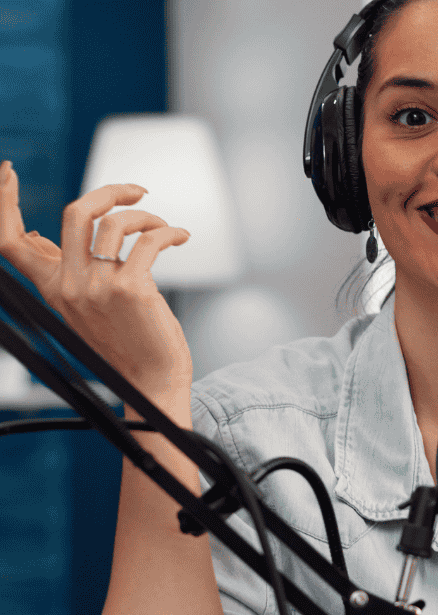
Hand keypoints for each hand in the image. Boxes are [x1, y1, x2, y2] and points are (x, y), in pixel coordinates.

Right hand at [0, 159, 193, 405]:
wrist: (151, 380)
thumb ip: (66, 272)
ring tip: (164, 228)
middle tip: (137, 191)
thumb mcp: (83, 306)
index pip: (9, 241)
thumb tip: (44, 235)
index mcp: (52, 287)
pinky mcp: (132, 289)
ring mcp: (99, 287)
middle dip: (109, 191)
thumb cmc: (126, 342)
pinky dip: (169, 232)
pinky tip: (181, 236)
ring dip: (147, 217)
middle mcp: (69, 285)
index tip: (7, 172)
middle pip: (74, 212)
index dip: (3, 202)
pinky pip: (150, 240)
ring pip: (115, 223)